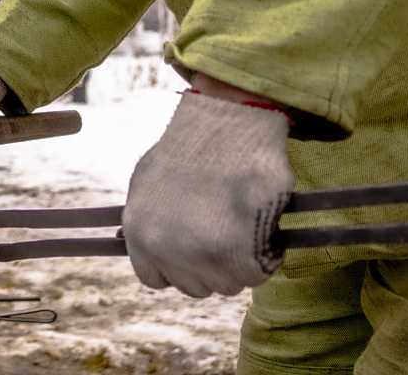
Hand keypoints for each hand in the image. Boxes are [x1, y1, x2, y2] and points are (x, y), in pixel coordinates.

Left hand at [122, 90, 293, 296]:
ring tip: (243, 221)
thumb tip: (139, 244)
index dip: (178, 266)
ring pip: (229, 283)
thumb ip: (147, 222)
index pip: (156, 278)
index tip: (194, 250)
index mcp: (140, 235)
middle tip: (225, 231)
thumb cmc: (190, 146)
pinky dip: (268, 254)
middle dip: (211, 264)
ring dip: (240, 261)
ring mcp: (204, 256)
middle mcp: (167, 251)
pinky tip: (262, 221)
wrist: (226, 122)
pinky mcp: (242, 255)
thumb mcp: (147, 183)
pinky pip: (259, 273)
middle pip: (195, 286)